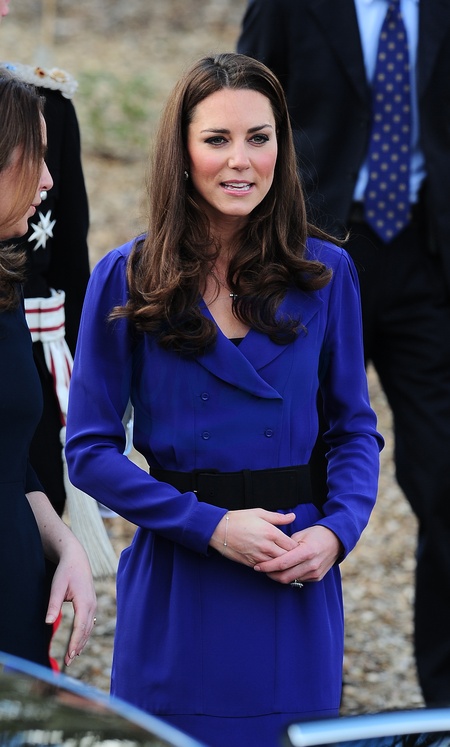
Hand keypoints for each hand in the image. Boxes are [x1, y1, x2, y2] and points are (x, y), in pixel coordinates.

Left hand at [46, 537, 96, 666]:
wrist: (77, 558)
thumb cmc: (66, 572)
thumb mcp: (57, 586)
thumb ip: (53, 605)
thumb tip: (48, 622)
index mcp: (85, 602)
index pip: (80, 627)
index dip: (75, 643)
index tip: (69, 656)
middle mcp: (92, 605)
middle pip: (86, 631)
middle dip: (77, 647)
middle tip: (68, 662)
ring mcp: (93, 604)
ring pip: (89, 628)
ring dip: (81, 642)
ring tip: (73, 657)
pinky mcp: (91, 604)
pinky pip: (89, 623)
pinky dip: (84, 634)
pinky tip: (80, 643)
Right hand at [209, 509, 296, 567]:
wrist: (218, 530)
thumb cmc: (239, 519)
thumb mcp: (259, 513)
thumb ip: (278, 518)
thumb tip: (292, 517)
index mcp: (271, 532)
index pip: (292, 545)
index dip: (297, 547)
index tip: (297, 546)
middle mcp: (266, 546)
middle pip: (287, 558)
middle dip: (292, 557)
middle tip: (294, 555)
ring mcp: (258, 556)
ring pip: (277, 565)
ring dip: (282, 564)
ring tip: (284, 560)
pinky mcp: (251, 563)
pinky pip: (266, 569)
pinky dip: (270, 567)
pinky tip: (271, 563)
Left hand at [253, 525, 342, 584]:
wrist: (336, 540)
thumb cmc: (316, 534)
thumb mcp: (300, 534)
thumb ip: (286, 545)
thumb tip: (272, 552)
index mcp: (306, 551)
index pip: (282, 563)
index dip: (268, 566)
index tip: (258, 566)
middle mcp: (311, 564)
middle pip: (285, 576)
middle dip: (270, 574)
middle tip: (261, 569)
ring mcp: (315, 573)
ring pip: (291, 580)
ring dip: (278, 576)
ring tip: (270, 569)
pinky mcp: (317, 578)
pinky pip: (298, 580)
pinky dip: (289, 576)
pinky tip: (283, 570)